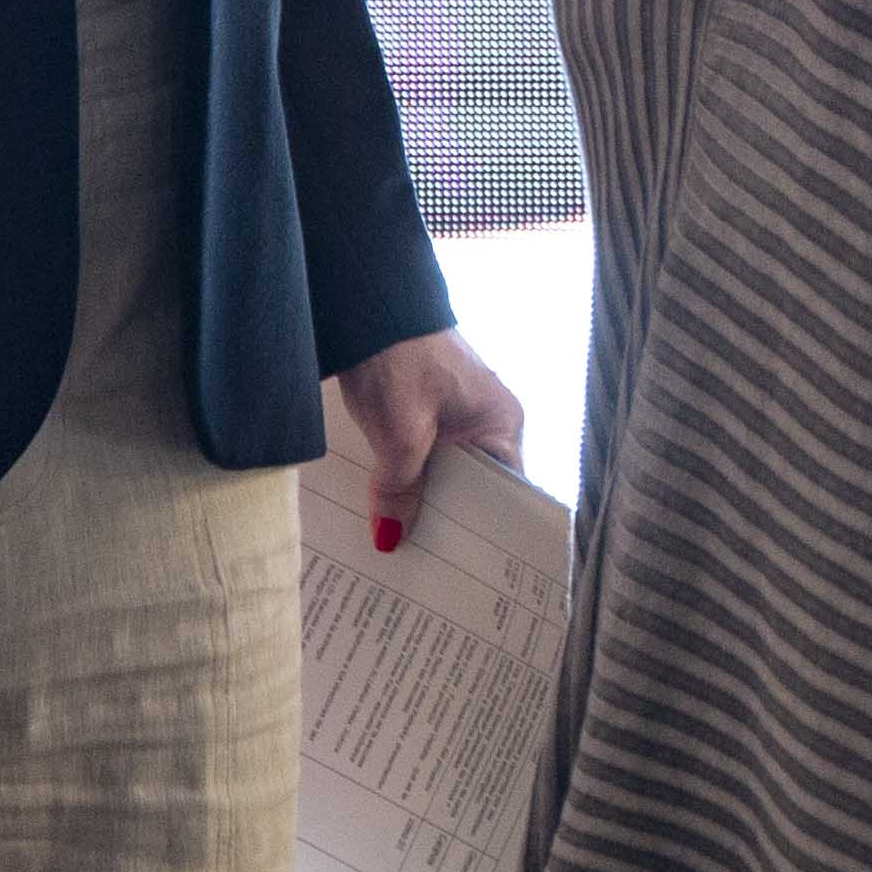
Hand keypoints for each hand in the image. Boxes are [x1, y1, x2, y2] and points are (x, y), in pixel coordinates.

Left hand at [332, 327, 528, 554]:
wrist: (366, 301)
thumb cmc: (399, 360)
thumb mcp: (399, 435)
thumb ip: (401, 489)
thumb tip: (392, 540)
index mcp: (501, 425)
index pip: (504, 494)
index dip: (483, 531)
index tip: (461, 571)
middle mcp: (487, 421)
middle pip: (471, 488)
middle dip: (443, 521)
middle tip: (417, 567)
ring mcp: (456, 413)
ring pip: (441, 473)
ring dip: (417, 500)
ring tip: (393, 544)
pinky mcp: (425, 406)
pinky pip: (421, 455)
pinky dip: (402, 478)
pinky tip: (377, 505)